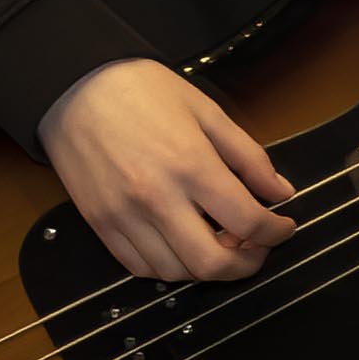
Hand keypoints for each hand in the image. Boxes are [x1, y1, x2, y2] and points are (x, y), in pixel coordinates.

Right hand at [42, 57, 292, 282]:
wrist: (74, 87)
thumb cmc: (143, 91)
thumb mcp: (208, 112)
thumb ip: (249, 157)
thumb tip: (280, 191)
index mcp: (192, 165)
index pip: (247, 221)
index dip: (276, 232)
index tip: (283, 226)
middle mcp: (157, 198)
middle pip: (212, 263)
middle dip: (247, 265)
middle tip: (257, 248)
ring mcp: (124, 216)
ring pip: (175, 272)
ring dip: (206, 268)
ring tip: (220, 244)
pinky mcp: (99, 223)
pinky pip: (138, 266)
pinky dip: (168, 267)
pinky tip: (183, 247)